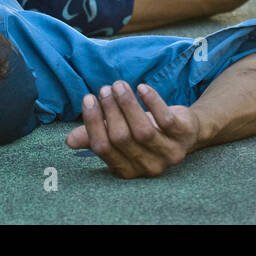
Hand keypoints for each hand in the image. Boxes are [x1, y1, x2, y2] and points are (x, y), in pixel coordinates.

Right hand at [66, 80, 201, 178]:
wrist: (186, 131)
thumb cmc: (146, 132)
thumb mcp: (121, 136)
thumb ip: (96, 137)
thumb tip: (69, 141)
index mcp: (127, 170)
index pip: (103, 148)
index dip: (93, 122)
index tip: (88, 99)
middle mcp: (148, 167)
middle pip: (121, 137)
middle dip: (110, 110)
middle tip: (104, 89)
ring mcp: (168, 153)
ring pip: (142, 130)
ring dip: (127, 104)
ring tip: (118, 85)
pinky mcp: (183, 136)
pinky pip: (165, 119)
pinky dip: (152, 102)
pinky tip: (141, 87)